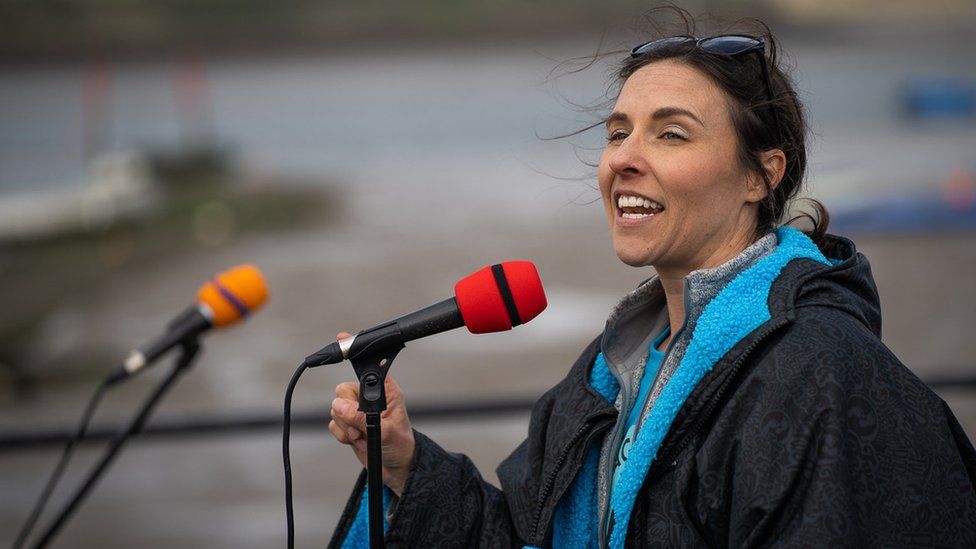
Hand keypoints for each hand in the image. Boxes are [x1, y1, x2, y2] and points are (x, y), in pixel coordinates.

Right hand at [328, 332, 415, 495]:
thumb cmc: (400, 445)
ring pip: (335, 409)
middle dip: (349, 412)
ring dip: (347, 427)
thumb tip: (338, 406)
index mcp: (385, 390)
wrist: (396, 468)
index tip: (341, 337)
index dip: (355, 352)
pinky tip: (357, 440)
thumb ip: (361, 418)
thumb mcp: (385, 432)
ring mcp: (357, 410)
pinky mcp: (348, 423)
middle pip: (343, 390)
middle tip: (363, 427)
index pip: (368, 366)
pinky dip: (342, 435)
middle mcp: (370, 396)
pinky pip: (333, 423)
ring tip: (363, 436)